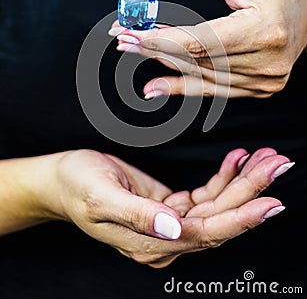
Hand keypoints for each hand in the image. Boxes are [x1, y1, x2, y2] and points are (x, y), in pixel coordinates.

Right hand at [51, 147, 291, 267]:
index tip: (273, 202)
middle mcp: (166, 239)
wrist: (62, 180)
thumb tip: (175, 231)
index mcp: (150, 243)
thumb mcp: (101, 196)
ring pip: (217, 205)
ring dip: (243, 181)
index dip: (240, 219)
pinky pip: (205, 194)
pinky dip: (223, 176)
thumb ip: (138, 216)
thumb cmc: (76, 186)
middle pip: (219, 218)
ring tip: (266, 157)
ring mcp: (169, 224)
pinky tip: (237, 159)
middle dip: (251, 191)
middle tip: (279, 163)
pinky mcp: (169, 207)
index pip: (206, 235)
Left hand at [111, 0, 306, 97]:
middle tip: (121, 36)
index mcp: (265, 29)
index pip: (200, 41)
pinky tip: (154, 87)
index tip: (128, 31)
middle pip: (196, 60)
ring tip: (132, 49)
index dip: (160, 38)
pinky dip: (183, 85)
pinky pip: (214, 89)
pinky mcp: (261, 86)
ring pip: (201, 75)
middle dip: (154, 47)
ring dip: (163, 62)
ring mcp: (266, 79)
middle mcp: (268, 62)